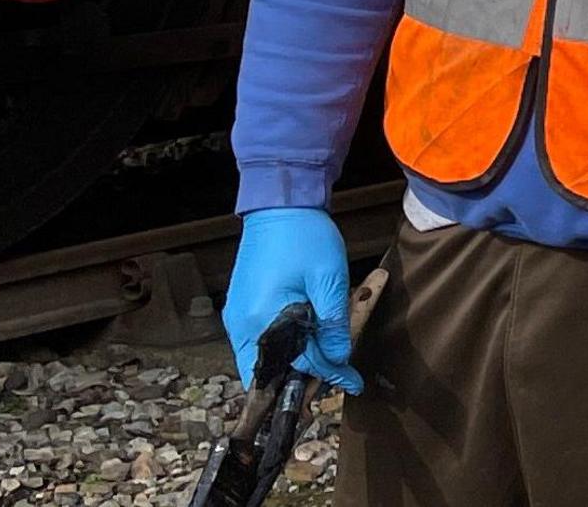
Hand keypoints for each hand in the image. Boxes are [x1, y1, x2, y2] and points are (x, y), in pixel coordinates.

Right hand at [221, 208, 362, 392]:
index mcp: (262, 320)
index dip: (327, 374)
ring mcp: (237, 317)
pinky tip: (303, 342)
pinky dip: (281, 347)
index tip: (350, 382)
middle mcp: (242, 325)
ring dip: (289, 364)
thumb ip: (332, 324)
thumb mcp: (329, 281)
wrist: (280, 205)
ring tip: (321, 363)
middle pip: (267, 373)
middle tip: (331, 378)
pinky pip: (259, 340)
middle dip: (298, 381)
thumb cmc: (305, 238)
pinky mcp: (240, 307)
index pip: (297, 362)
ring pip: (261, 360)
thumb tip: (338, 358)